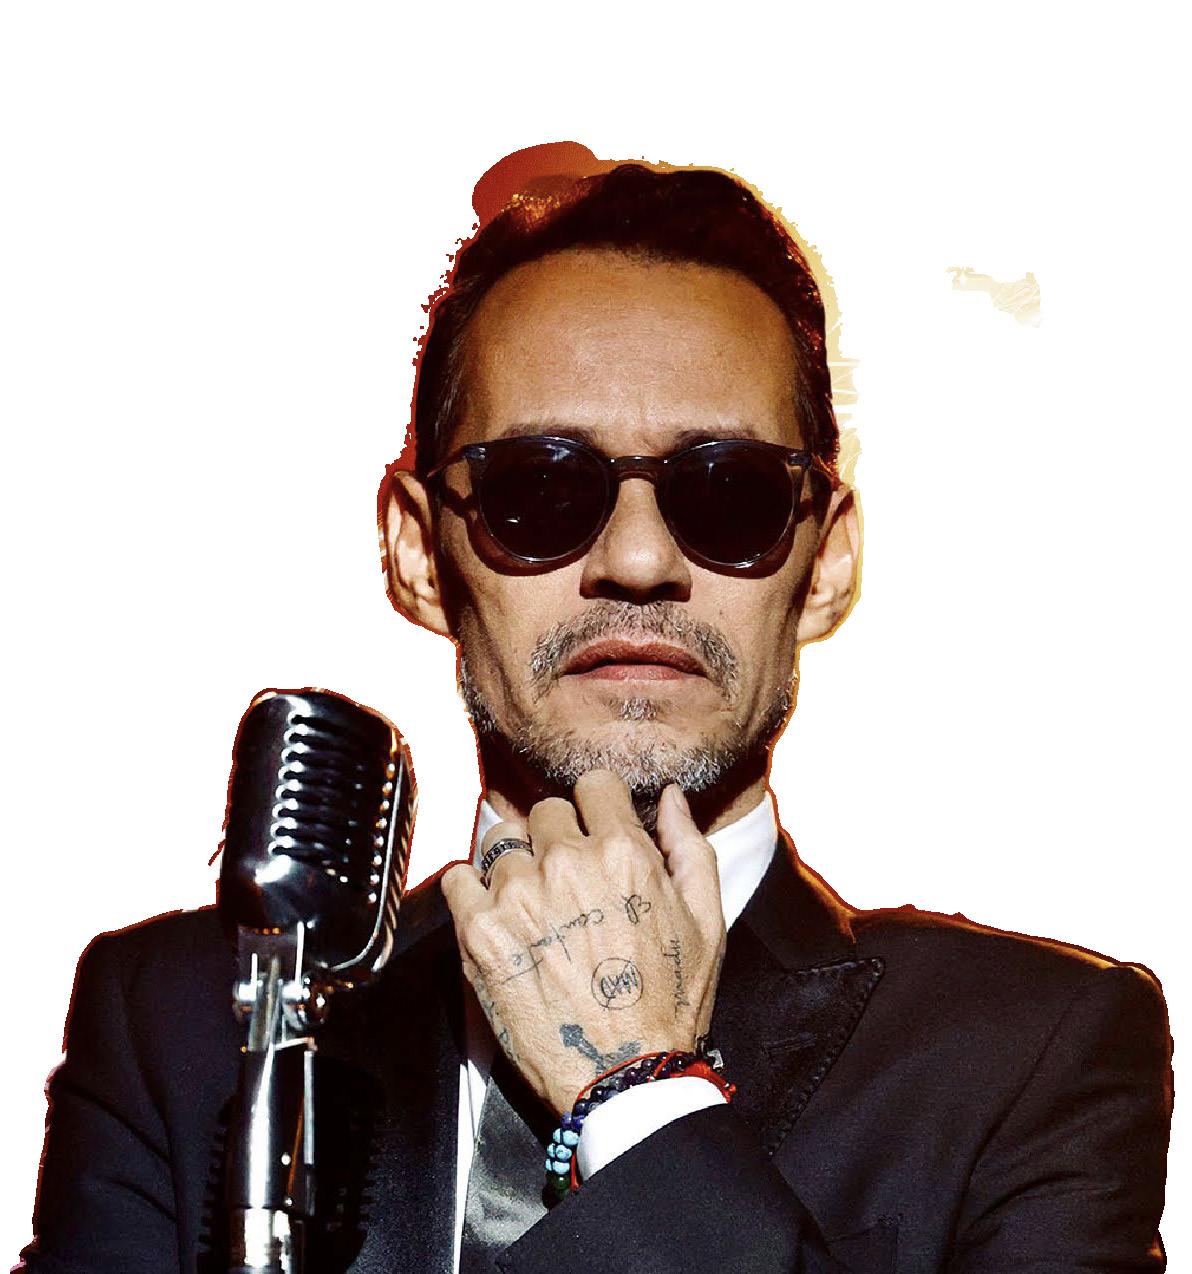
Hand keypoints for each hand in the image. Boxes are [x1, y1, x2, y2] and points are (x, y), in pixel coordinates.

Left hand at [441, 771, 726, 1113]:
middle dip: (555, 836)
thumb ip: (688, 844)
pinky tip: (497, 915)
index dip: (596, 806)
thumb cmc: (668, 1003)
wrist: (625, 1075)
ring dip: (513, 860)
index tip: (593, 830)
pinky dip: (472, 890)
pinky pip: (459, 877)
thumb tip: (670, 796)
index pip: (593, 785)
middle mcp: (566, 863)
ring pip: (499, 838)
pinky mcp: (479, 932)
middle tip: (565, 879)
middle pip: (544, 810)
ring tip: (530, 900)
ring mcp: (518, 895)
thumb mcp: (706, 919)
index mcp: (622, 851)